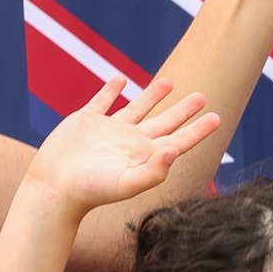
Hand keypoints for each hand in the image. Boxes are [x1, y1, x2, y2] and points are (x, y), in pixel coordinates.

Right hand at [22, 80, 218, 214]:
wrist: (55, 188)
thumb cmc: (91, 191)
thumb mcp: (127, 183)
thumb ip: (154, 171)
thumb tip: (176, 150)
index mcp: (144, 155)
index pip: (179, 140)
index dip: (198, 130)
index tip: (217, 118)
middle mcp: (130, 141)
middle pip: (165, 122)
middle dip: (183, 110)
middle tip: (202, 97)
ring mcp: (109, 130)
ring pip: (137, 107)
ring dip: (153, 95)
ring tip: (169, 82)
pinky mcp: (86, 121)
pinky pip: (103, 100)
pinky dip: (112, 90)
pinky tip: (120, 80)